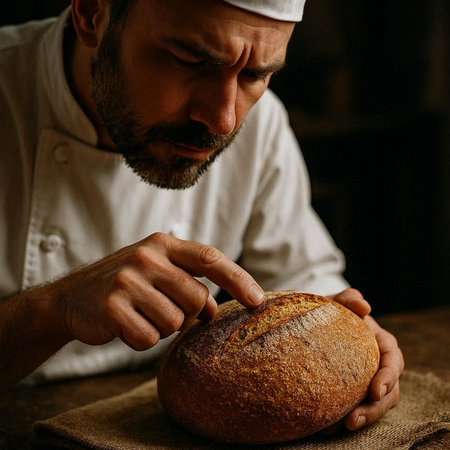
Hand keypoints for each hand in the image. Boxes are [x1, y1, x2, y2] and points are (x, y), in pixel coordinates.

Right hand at [49, 232, 264, 350]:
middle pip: (196, 298)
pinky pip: (149, 339)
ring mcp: (128, 280)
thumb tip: (215, 311)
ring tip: (141, 315)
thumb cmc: (127, 284)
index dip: (238, 279)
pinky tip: (125, 326)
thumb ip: (189, 285)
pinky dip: (141, 340)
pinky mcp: (112, 306)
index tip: (258, 301)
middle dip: (187, 314)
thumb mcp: (159, 274)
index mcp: (163, 243)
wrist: (71, 296)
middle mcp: (147, 256)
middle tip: (164, 310)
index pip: (210, 258)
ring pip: (174, 322)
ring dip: (162, 328)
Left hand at [327, 288, 403, 431]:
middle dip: (374, 408)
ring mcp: (367, 379)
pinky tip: (324, 426)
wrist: (309, 323)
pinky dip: (342, 418)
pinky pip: (355, 408)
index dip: (388, 376)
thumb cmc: (328, 311)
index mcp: (379, 341)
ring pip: (375, 404)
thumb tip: (363, 305)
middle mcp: (377, 363)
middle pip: (388, 390)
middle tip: (353, 420)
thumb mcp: (334, 303)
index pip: (392, 359)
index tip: (376, 390)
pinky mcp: (353, 391)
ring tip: (338, 426)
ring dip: (361, 418)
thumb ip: (347, 300)